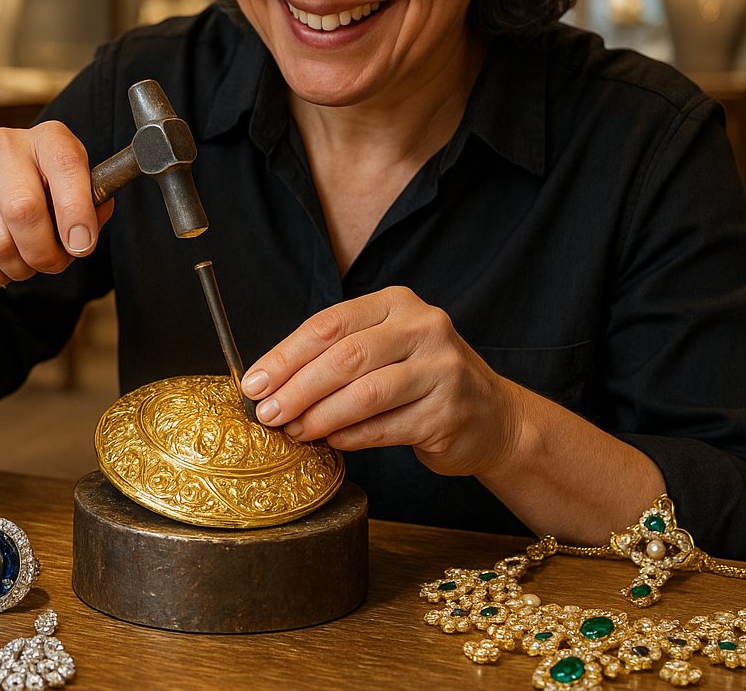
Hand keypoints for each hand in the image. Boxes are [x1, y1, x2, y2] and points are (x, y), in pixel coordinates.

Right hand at [0, 121, 113, 287]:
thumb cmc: (47, 200)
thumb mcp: (80, 197)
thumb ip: (94, 211)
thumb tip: (82, 237)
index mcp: (50, 137)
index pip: (66, 164)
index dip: (76, 210)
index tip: (82, 245)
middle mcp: (7, 144)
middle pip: (23, 209)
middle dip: (44, 252)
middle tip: (53, 264)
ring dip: (20, 267)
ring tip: (28, 263)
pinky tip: (2, 265)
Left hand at [241, 286, 523, 477]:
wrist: (491, 416)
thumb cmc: (421, 378)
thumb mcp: (385, 347)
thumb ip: (337, 354)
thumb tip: (270, 383)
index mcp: (398, 303)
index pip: (330, 323)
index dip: (286, 354)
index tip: (254, 381)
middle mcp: (424, 327)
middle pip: (345, 356)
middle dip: (297, 387)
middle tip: (266, 412)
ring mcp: (441, 369)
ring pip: (364, 393)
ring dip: (319, 416)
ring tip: (294, 431)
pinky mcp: (448, 412)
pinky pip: (384, 427)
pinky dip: (349, 437)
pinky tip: (330, 442)